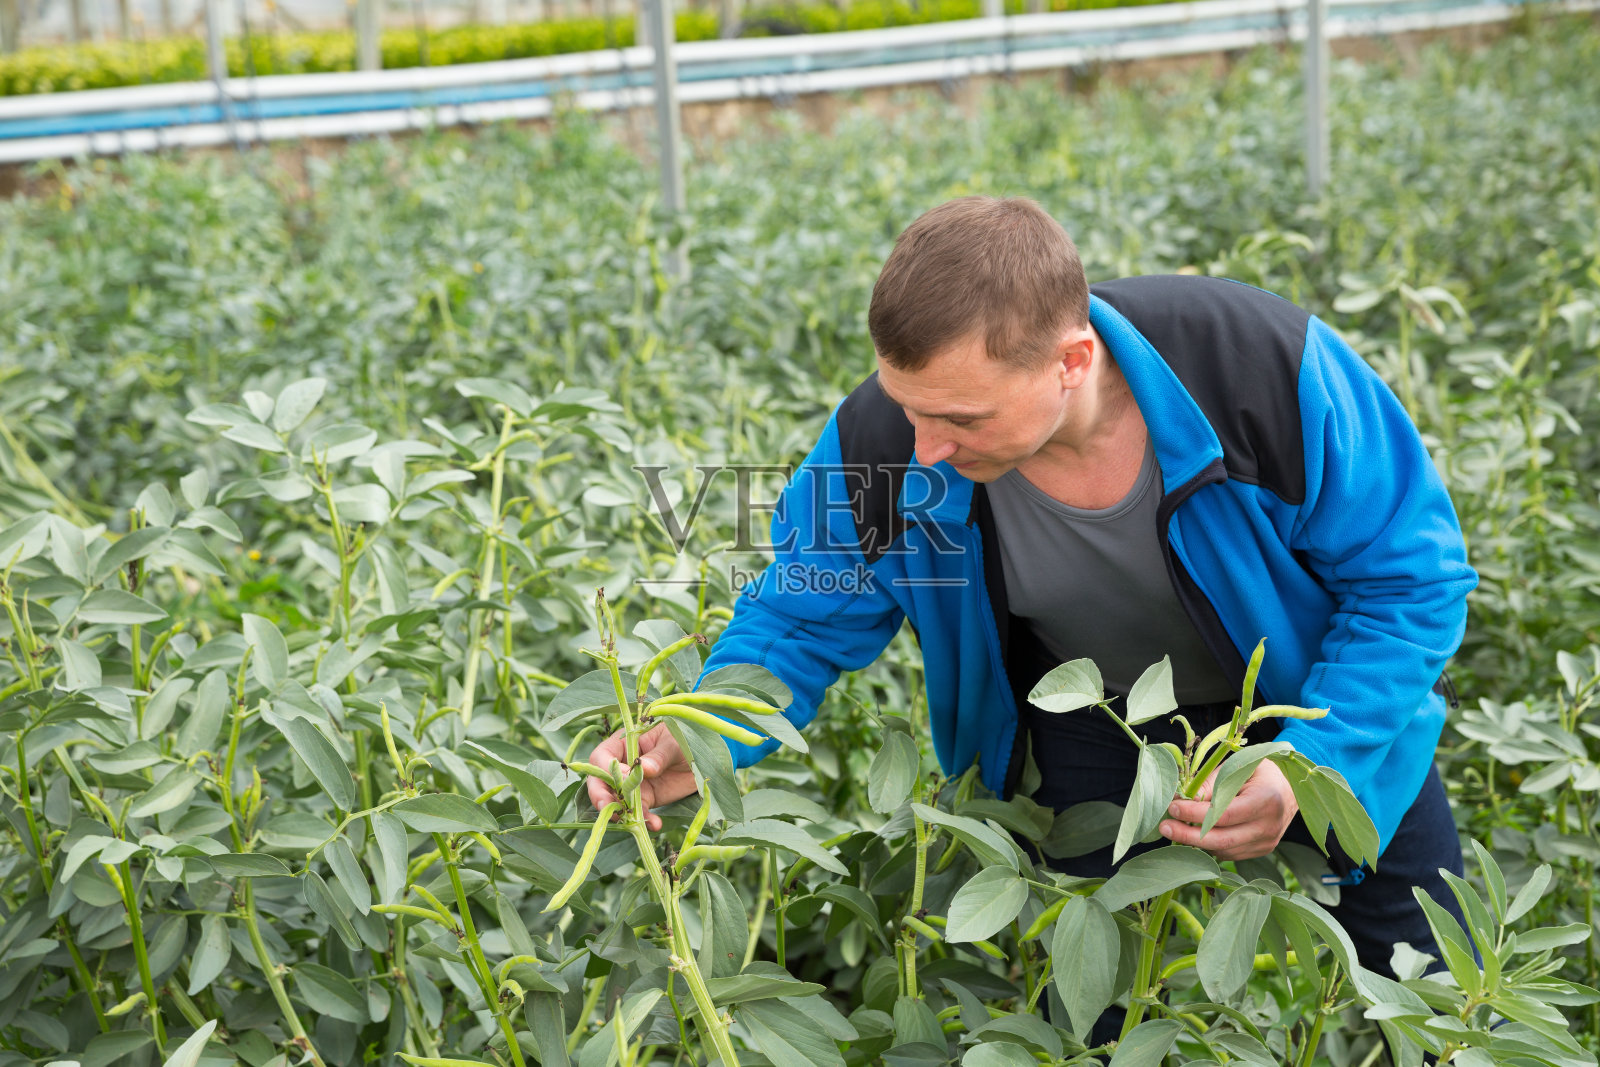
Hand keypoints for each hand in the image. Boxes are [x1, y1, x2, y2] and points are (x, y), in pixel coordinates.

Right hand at [582, 723, 697, 831]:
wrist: (705, 757)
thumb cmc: (685, 739)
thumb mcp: (674, 743)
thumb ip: (659, 755)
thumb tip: (644, 767)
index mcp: (624, 743)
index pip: (602, 756)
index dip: (606, 769)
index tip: (622, 779)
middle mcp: (623, 764)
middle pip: (600, 781)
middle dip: (601, 796)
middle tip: (607, 808)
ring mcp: (632, 784)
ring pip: (617, 800)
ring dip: (621, 813)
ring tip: (633, 821)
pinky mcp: (646, 798)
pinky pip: (638, 812)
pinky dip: (645, 820)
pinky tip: (656, 824)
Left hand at [1159, 759, 1297, 860]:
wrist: (1291, 787)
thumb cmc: (1260, 772)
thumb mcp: (1238, 767)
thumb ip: (1212, 782)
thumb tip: (1182, 797)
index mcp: (1266, 800)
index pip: (1224, 814)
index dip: (1196, 813)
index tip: (1173, 807)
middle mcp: (1269, 826)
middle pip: (1222, 839)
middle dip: (1188, 835)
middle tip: (1164, 826)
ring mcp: (1267, 842)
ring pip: (1224, 850)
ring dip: (1195, 843)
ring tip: (1173, 830)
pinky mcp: (1261, 850)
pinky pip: (1230, 854)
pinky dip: (1208, 847)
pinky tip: (1192, 836)